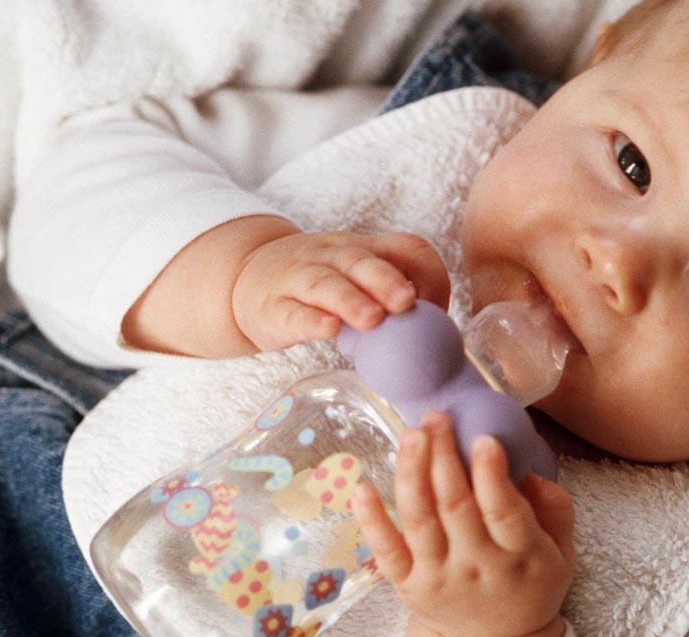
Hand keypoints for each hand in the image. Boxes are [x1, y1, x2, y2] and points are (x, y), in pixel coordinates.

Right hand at [232, 223, 450, 350]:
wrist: (247, 277)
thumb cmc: (319, 285)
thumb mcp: (358, 278)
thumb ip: (392, 299)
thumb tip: (441, 337)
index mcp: (364, 250)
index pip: (404, 247)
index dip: (427, 274)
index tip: (436, 307)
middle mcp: (333, 257)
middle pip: (362, 261)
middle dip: (387, 281)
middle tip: (407, 302)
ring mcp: (300, 279)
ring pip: (326, 284)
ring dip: (351, 300)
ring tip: (373, 320)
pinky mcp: (274, 308)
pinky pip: (293, 312)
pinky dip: (311, 321)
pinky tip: (328, 330)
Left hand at [353, 411, 575, 636]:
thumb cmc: (528, 583)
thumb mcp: (562, 550)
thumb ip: (553, 506)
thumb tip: (524, 466)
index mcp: (520, 554)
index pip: (504, 511)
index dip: (491, 474)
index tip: (482, 438)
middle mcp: (477, 566)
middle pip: (455, 506)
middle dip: (444, 457)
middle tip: (437, 418)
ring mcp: (438, 576)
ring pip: (419, 520)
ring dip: (411, 473)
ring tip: (410, 435)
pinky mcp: (407, 586)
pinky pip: (385, 550)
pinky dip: (372, 520)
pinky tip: (362, 488)